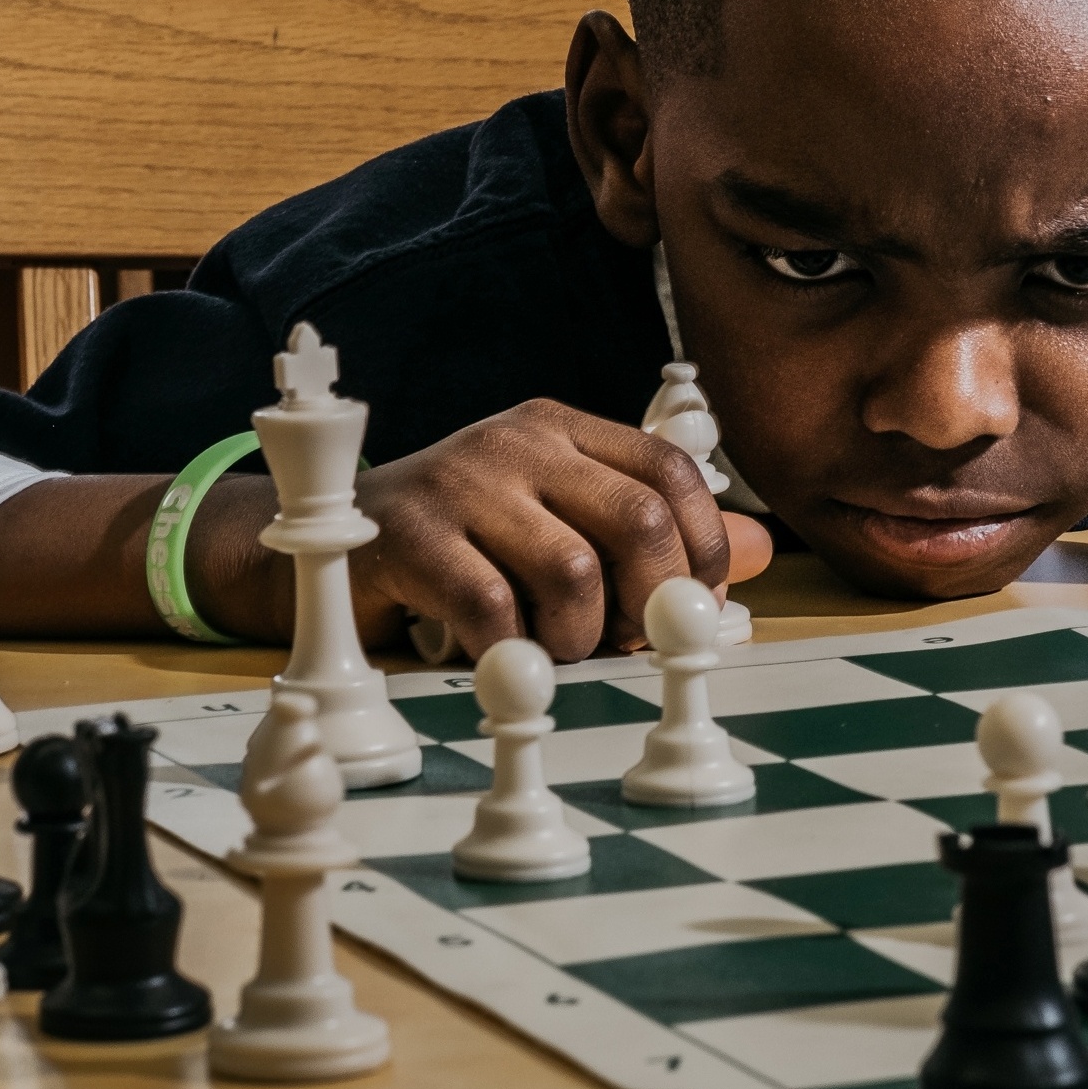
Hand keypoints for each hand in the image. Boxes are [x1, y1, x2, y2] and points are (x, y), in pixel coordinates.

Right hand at [189, 400, 768, 661]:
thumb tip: (763, 551)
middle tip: (627, 643)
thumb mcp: (555, 520)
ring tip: (554, 651)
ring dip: (578, 639)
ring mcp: (462, 483)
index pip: (670, 473)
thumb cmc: (458, 542)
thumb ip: (651, 535)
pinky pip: (494, 610)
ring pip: (574, 573)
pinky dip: (512, 653)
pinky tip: (501, 659)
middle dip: (650, 605)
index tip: (692, 608)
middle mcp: (518, 441)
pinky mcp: (411, 536)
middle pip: (637, 522)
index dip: (702, 550)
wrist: (324, 541)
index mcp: (562, 429)